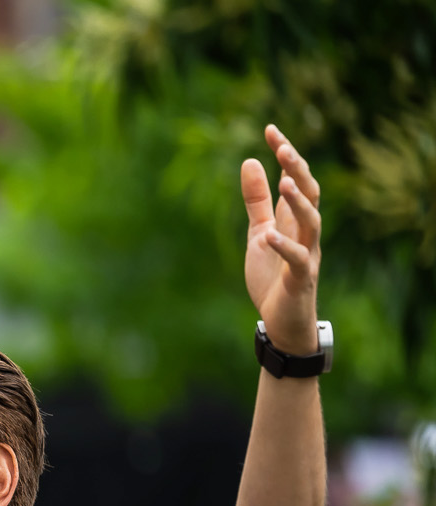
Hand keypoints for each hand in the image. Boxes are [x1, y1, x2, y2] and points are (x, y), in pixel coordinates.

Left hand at [242, 125, 321, 354]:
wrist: (282, 318)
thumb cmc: (273, 274)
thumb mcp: (259, 231)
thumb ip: (256, 200)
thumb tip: (250, 160)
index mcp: (295, 218)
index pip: (296, 178)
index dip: (285, 154)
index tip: (270, 129)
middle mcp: (306, 231)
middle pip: (309, 193)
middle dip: (298, 169)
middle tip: (283, 148)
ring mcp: (307, 253)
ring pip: (312, 222)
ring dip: (299, 202)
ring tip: (285, 182)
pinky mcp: (301, 277)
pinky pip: (297, 259)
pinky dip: (284, 247)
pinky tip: (268, 236)